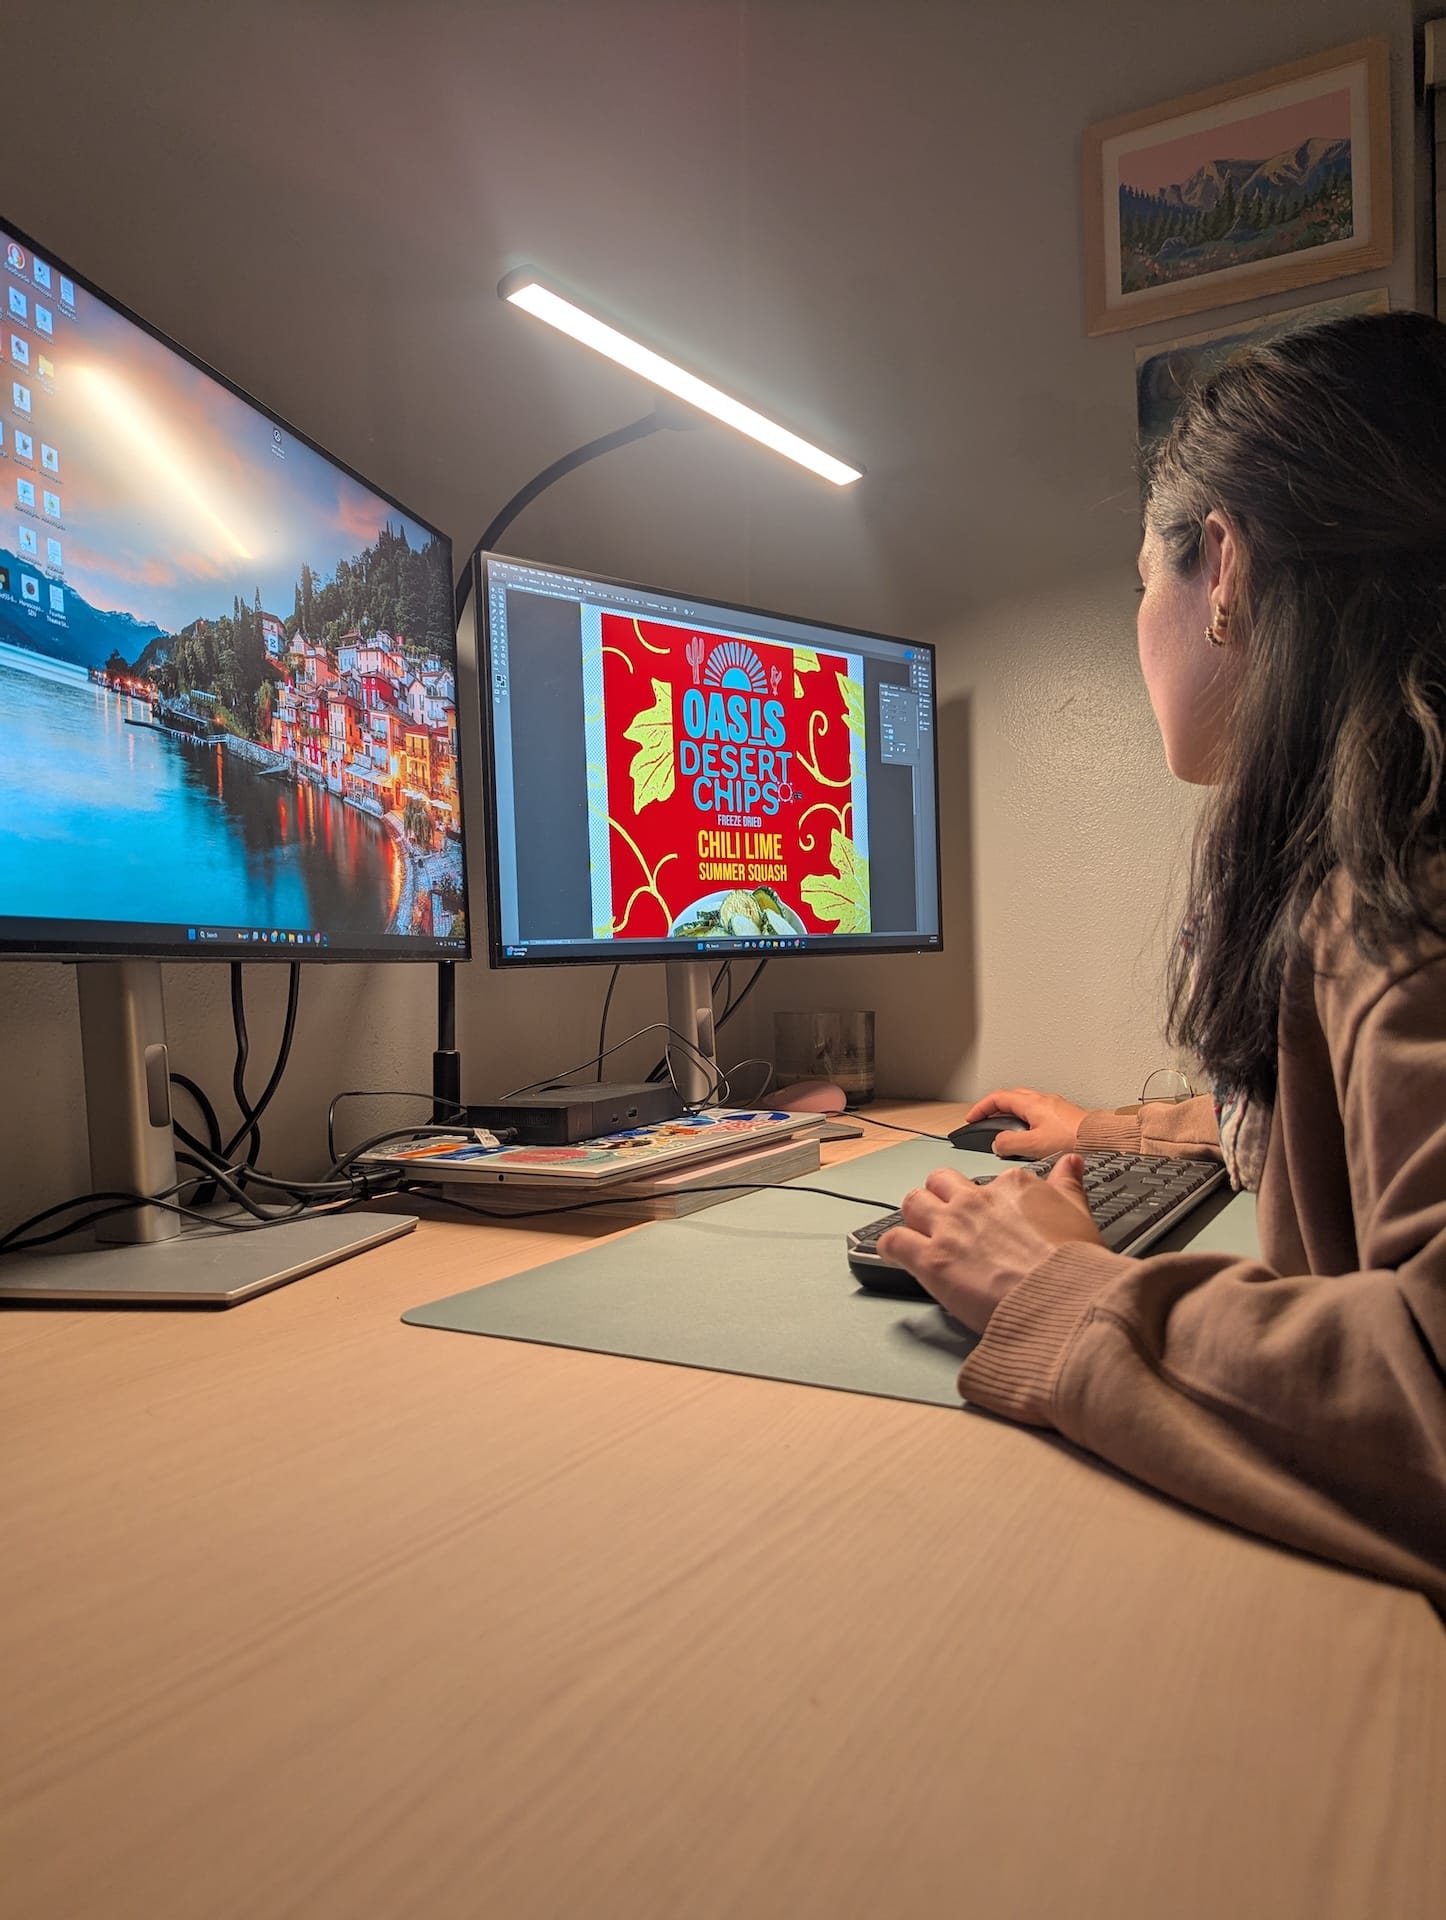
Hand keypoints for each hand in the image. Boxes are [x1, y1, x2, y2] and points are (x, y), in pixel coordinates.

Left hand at [876, 1156, 1100, 1332]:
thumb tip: (1071, 1163)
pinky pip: (893, 1241)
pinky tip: (895, 1253)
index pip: (988, 1179)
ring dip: (914, 1216)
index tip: (988, 1214)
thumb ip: (1068, 1185)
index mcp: (1012, 1186)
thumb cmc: (1074, 1267)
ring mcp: (950, 1228)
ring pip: (912, 1202)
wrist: (1063, 1301)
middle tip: (947, 1218)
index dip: (985, 1199)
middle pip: (940, 1182)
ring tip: (920, 1232)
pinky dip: (890, 1246)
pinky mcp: (930, 1259)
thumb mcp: (1079, 1215)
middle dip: (940, 1197)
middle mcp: (976, 1200)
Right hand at [962, 1086, 1086, 1158]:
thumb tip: (997, 1144)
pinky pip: (1039, 1115)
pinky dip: (1027, 1122)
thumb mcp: (1033, 1145)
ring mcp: (1056, 1108)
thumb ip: (1010, 1143)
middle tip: (986, 1121)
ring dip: (1012, 1116)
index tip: (971, 1117)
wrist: (1105, 1141)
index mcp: (1032, 1103)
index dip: (980, 1107)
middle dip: (995, 1109)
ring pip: (1026, 1106)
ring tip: (1007, 1133)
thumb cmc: (1075, 1139)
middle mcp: (1044, 1101)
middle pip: (1011, 1098)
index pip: (998, 1098)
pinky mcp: (1066, 1118)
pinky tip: (1031, 1138)